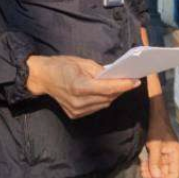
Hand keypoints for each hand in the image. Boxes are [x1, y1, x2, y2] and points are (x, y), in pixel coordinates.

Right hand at [25, 55, 139, 118]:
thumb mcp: (81, 62)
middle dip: (120, 89)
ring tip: (119, 86)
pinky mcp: (75, 115)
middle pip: (107, 98)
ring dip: (112, 95)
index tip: (135, 82)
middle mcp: (78, 102)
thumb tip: (114, 76)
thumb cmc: (61, 66)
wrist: (42, 78)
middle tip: (130, 81)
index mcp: (79, 87)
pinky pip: (96, 108)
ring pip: (103, 105)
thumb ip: (99, 71)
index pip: (107, 88)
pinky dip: (103, 100)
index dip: (123, 85)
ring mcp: (76, 111)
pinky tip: (105, 92)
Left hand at [141, 111, 178, 177]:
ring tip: (142, 168)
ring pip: (160, 170)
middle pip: (166, 174)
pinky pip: (156, 164)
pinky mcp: (160, 153)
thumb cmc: (157, 127)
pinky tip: (142, 164)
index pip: (175, 174)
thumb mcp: (154, 145)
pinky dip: (149, 167)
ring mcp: (166, 155)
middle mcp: (173, 156)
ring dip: (151, 172)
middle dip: (155, 176)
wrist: (155, 115)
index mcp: (176, 154)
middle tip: (144, 173)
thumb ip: (155, 162)